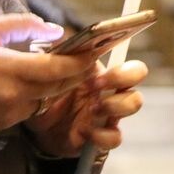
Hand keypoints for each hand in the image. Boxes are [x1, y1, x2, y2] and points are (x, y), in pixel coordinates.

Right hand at [0, 13, 96, 132]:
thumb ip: (22, 25)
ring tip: (60, 66)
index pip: (56, 68)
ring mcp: (8, 113)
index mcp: (8, 69)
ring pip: (46, 98)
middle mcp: (12, 95)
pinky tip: (31, 82)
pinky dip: (37, 95)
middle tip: (89, 58)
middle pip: (59, 85)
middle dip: (76, 72)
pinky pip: (31, 108)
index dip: (79, 60)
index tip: (94, 51)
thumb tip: (55, 30)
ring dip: (56, 84)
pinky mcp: (3, 124)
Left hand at [24, 60, 147, 157]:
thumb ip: (62, 54)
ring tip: (91, 111)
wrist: (36, 120)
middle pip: (137, 96)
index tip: (98, 79)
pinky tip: (81, 131)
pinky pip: (114, 139)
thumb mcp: (53, 69)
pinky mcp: (100, 139)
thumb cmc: (48, 88)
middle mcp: (112, 97)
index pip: (135, 71)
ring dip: (113, 110)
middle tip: (96, 94)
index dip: (123, 75)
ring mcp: (108, 119)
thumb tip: (62, 34)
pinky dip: (100, 136)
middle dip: (119, 97)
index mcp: (105, 77)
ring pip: (129, 117)